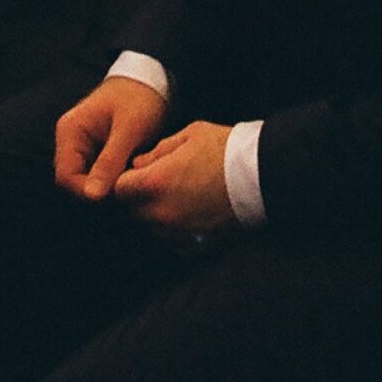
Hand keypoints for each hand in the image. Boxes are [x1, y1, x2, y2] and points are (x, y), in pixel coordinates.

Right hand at [55, 77, 166, 201]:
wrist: (153, 80)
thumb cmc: (141, 97)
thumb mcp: (129, 129)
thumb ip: (110, 161)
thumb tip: (92, 197)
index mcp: (71, 131)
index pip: (66, 177)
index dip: (87, 193)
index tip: (116, 197)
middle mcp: (70, 140)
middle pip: (74, 182)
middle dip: (99, 192)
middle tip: (128, 192)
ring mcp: (82, 147)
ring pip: (87, 182)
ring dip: (108, 187)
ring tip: (132, 183)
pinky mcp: (96, 153)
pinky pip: (99, 176)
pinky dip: (114, 181)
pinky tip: (132, 178)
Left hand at [114, 122, 234, 239]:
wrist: (263, 176)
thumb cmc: (225, 149)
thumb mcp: (189, 135)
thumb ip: (158, 150)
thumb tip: (138, 164)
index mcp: (155, 183)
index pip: (118, 190)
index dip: (124, 180)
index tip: (135, 173)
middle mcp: (161, 214)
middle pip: (131, 212)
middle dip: (136, 198)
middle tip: (155, 183)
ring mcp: (178, 233)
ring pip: (150, 228)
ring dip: (154, 214)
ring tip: (176, 195)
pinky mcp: (195, 246)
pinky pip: (172, 241)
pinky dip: (174, 229)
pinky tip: (189, 212)